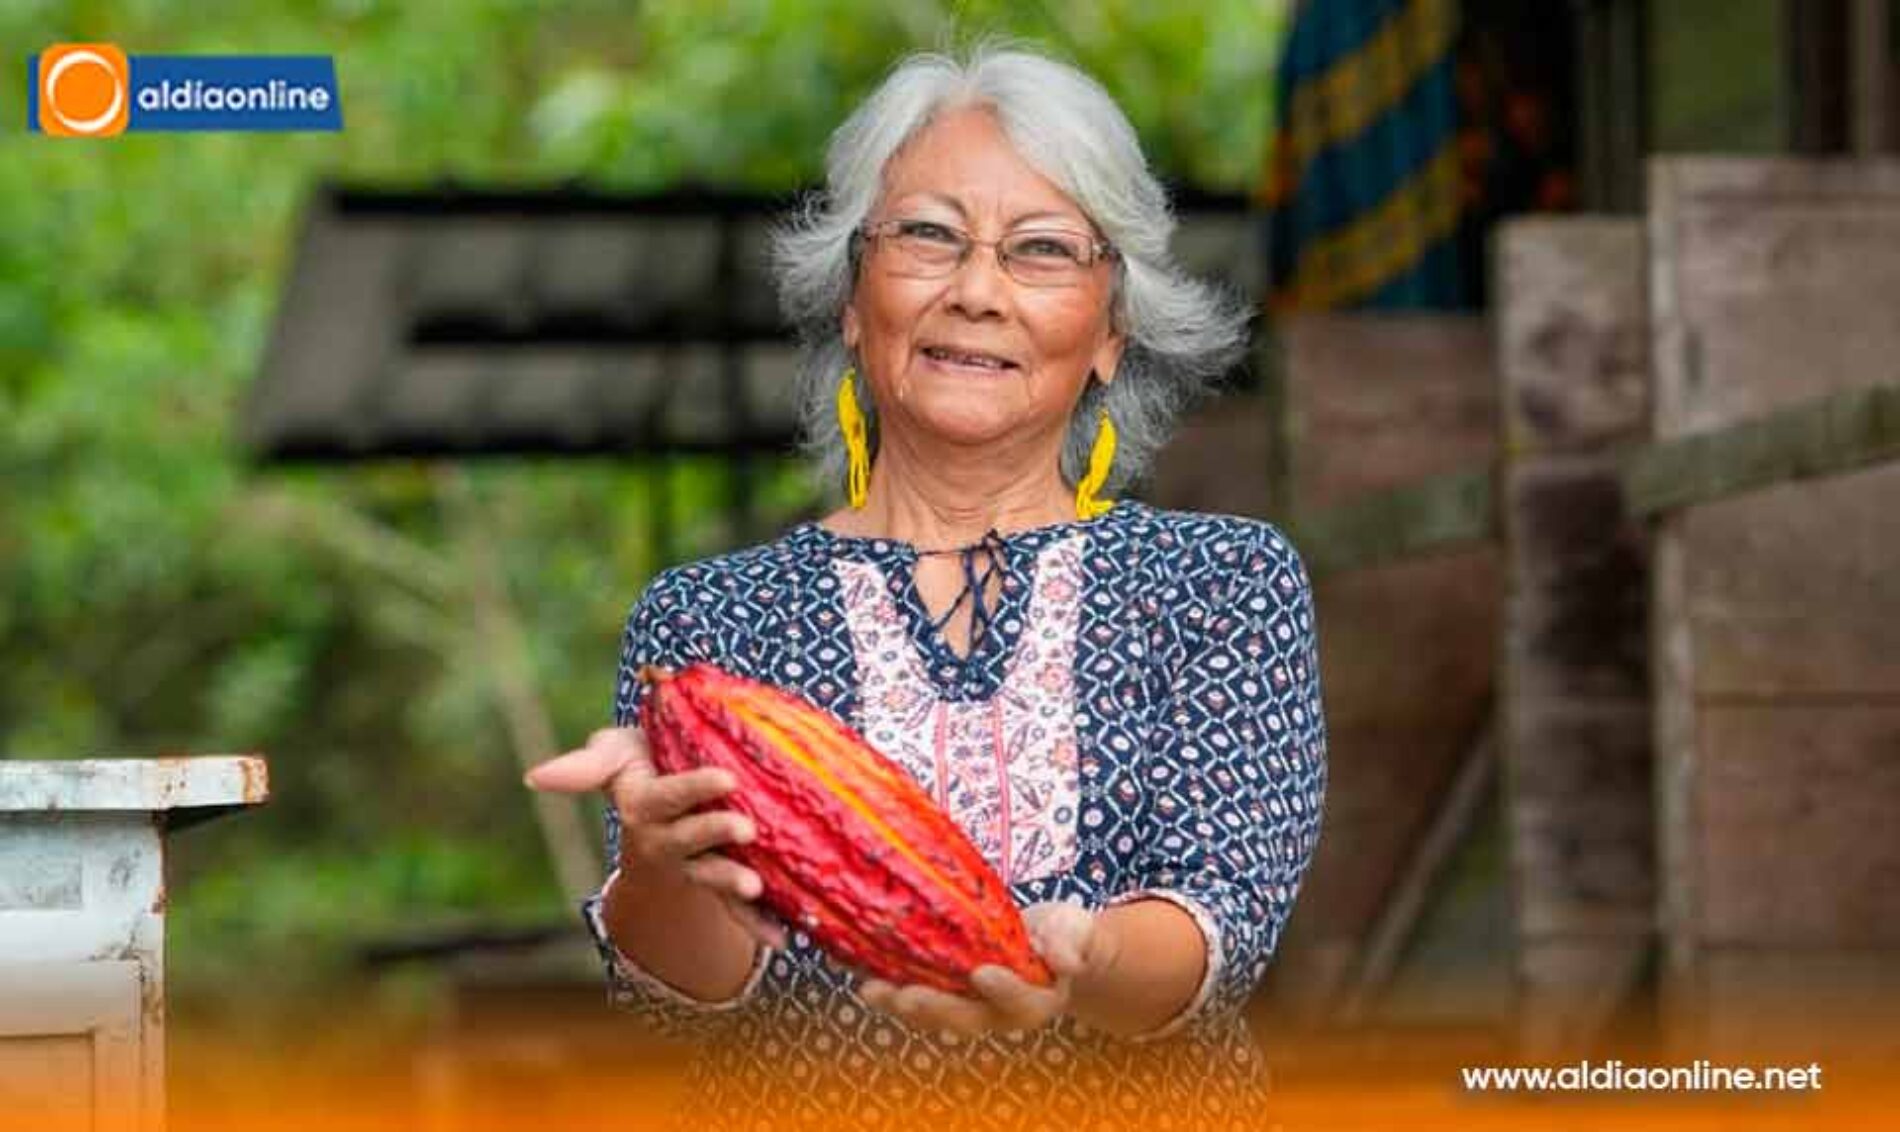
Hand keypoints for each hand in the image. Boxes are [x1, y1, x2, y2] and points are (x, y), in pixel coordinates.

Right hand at [524, 726, 786, 946]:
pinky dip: (759, 924)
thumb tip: (532, 777)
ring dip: (731, 887)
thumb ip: (585, 766)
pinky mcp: (719, 885)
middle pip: (689, 843)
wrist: (666, 791)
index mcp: (643, 808)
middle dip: (715, 835)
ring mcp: (693, 867)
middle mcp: (665, 843)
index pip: (666, 799)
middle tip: (746, 828)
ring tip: (756, 888)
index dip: (694, 789)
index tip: (726, 777)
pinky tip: (784, 938)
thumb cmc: (640, 764)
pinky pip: (736, 909)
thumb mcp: (614, 755)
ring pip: (710, 878)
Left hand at [856, 900, 1113, 1036]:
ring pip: (934, 1014)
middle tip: (907, 996)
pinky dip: (890, 987)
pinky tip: (861, 973)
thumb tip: (1067, 962)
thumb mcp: (1072, 930)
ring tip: (871, 990)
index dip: (1003, 990)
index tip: (983, 973)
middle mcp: (997, 1014)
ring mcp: (968, 1007)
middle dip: (935, 1007)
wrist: (1045, 945)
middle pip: (967, 1017)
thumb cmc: (1061, 935)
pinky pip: (916, 996)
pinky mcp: (944, 994)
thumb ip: (1067, 942)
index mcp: (1035, 1001)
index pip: (1021, 1002)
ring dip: (901, 1003)